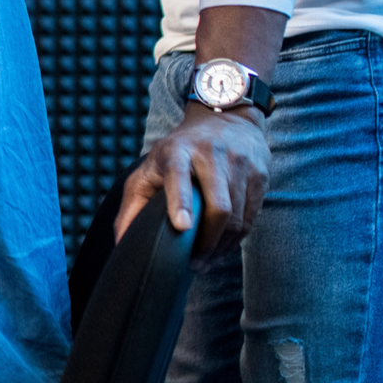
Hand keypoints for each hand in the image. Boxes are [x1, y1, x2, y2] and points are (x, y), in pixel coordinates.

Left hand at [116, 104, 269, 256]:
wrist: (224, 120)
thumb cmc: (177, 153)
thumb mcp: (148, 169)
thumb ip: (133, 204)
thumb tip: (122, 241)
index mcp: (176, 151)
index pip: (179, 176)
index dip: (181, 201)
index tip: (182, 226)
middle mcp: (211, 154)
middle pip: (218, 206)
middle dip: (206, 242)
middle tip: (194, 263)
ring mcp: (239, 163)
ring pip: (237, 217)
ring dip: (222, 246)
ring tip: (206, 261)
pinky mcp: (260, 174)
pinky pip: (251, 217)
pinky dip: (236, 239)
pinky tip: (222, 248)